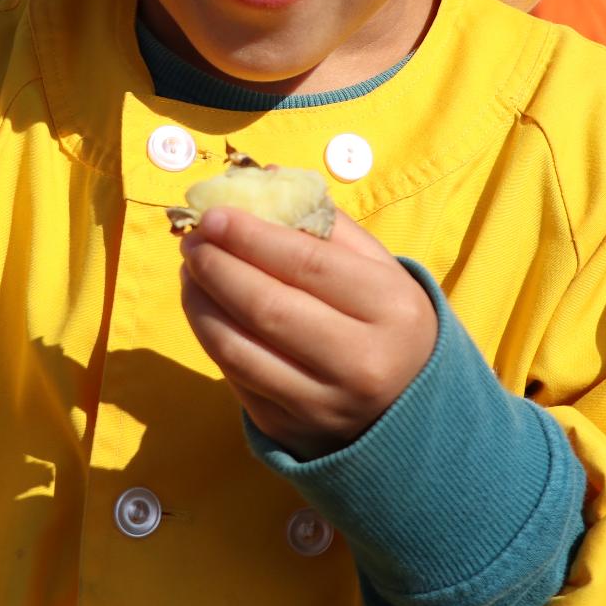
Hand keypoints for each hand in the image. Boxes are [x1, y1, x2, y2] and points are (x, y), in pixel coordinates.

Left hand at [180, 207, 436, 459]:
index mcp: (390, 310)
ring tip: (190, 271)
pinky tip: (203, 307)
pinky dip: (210, 337)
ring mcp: (322, 404)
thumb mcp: (380, 270)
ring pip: (238, 349)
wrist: (415, 415)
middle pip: (266, 307)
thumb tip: (262, 176)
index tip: (213, 214)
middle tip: (192, 239)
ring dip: (200, 303)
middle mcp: (359, 363)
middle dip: (217, 266)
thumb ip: (325, 223)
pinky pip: (235, 379)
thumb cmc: (390, 325)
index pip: (306, 264)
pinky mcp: (290, 430)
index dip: (250, 236)